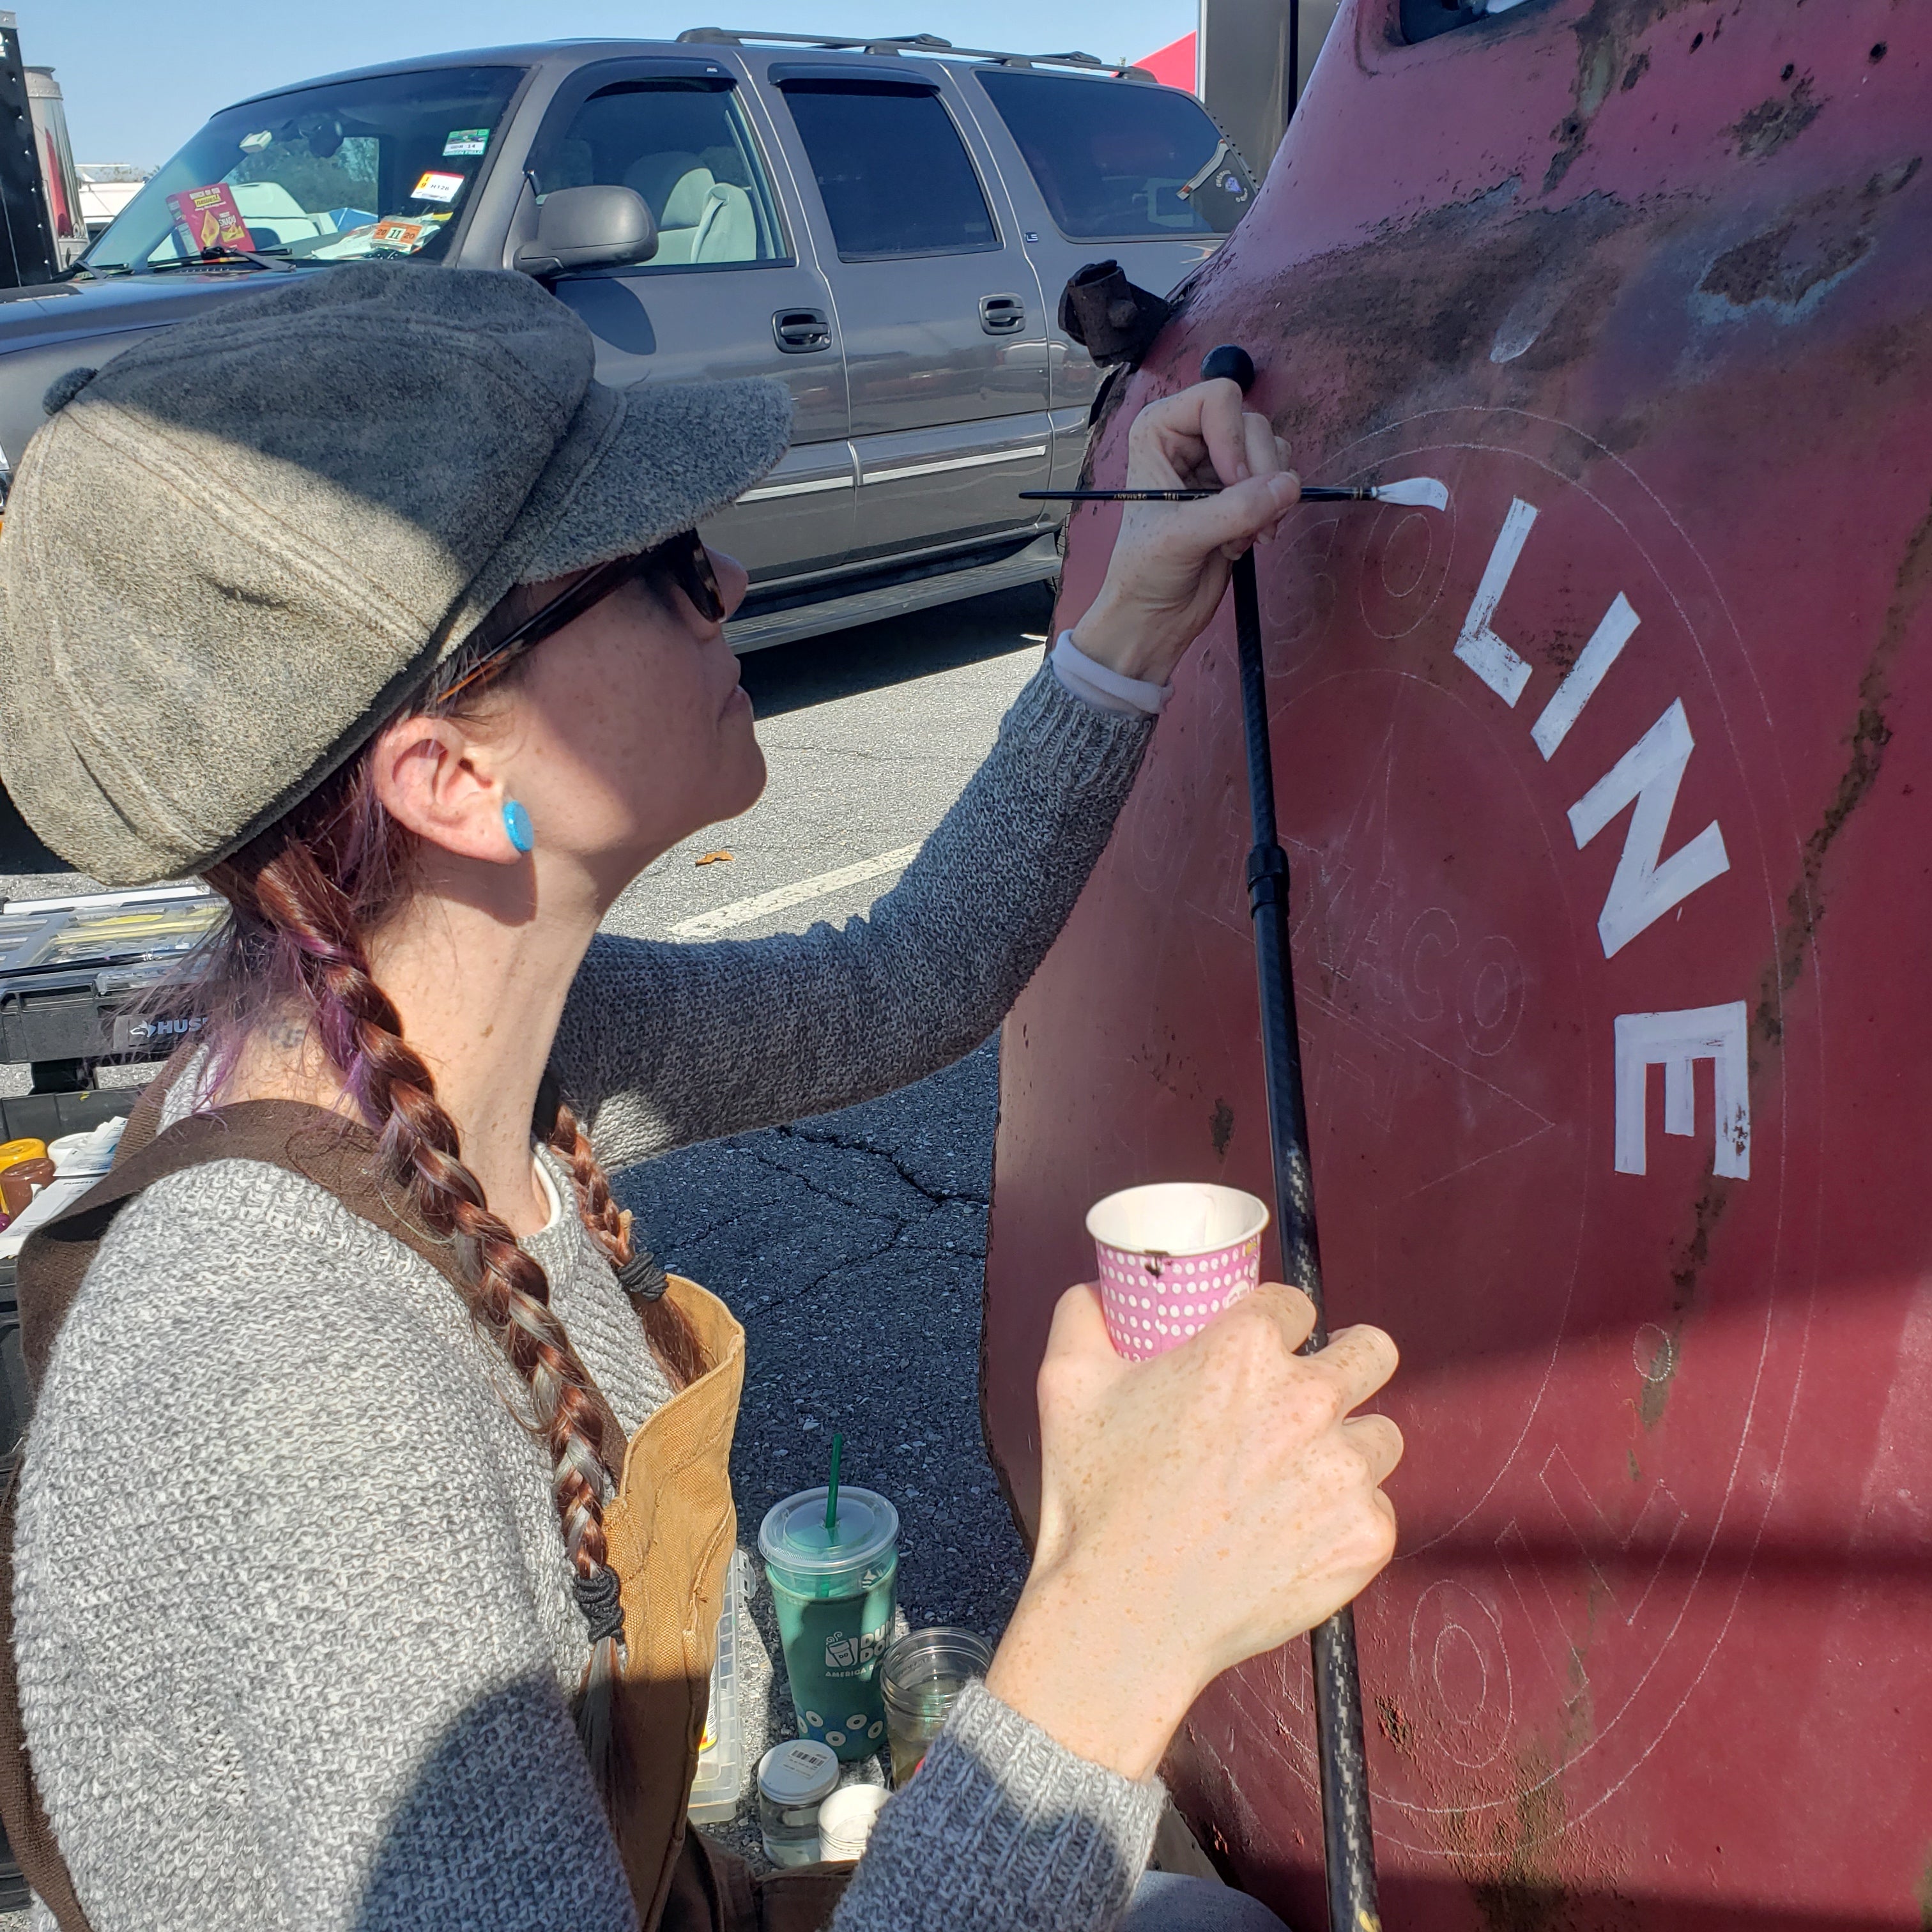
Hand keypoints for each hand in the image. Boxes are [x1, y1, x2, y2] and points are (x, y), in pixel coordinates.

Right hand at [984, 1283, 1399, 1781]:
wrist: (1126, 1616)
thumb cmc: (1096, 1499)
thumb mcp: (1066, 1385)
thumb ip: (1084, 1316)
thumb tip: (1101, 1290)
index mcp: (1244, 1350)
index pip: (1296, 1304)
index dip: (1278, 1324)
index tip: (1266, 1349)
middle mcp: (1309, 1400)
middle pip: (1371, 1351)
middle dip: (1344, 1364)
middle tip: (1309, 1397)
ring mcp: (1344, 1472)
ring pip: (1380, 1435)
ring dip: (1347, 1447)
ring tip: (1299, 1478)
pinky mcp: (1366, 1537)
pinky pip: (1376, 1508)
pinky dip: (1344, 1518)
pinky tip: (1296, 1534)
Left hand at [1067, 377, 1299, 684]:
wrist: (1153, 616)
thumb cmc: (1145, 573)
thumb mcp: (1181, 537)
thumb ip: (1235, 509)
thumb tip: (1290, 486)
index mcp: (1160, 430)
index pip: (1219, 397)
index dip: (1233, 440)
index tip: (1230, 484)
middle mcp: (1192, 438)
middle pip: (1254, 423)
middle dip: (1257, 475)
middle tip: (1241, 520)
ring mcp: (1220, 463)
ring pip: (1273, 451)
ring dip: (1266, 498)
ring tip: (1237, 536)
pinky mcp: (1243, 491)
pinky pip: (1281, 480)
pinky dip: (1272, 512)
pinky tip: (1242, 541)